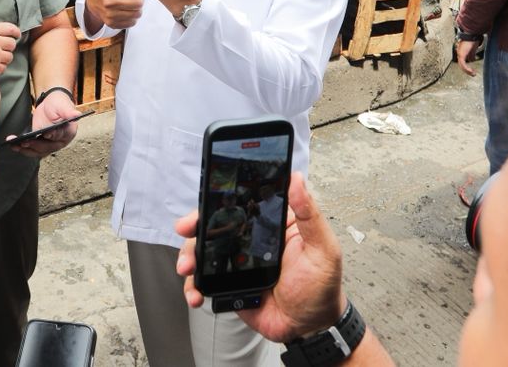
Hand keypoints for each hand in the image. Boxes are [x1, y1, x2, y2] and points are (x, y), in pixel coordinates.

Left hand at [10, 87, 81, 157]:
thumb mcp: (64, 105)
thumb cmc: (59, 104)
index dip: (52, 136)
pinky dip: (22, 148)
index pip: (60, 136)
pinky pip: (31, 149)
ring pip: (37, 151)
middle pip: (47, 147)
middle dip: (35, 145)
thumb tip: (76, 114)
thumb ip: (68, 111)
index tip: (45, 134)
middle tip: (25, 141)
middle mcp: (59, 142)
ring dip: (25, 149)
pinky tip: (13, 144)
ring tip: (15, 145)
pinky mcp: (39, 144)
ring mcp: (48, 144)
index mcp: (68, 133)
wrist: (52, 103)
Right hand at [85, 0, 145, 29]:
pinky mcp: (112, 24)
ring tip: (132, 2)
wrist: (93, 0)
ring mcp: (111, 15)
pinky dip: (132, 17)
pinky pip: (132, 23)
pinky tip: (127, 10)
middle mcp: (110, 2)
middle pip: (139, 3)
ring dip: (137, 8)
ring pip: (137, 14)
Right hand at [175, 173, 346, 342]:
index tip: (204, 200)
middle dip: (194, 227)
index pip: (240, 204)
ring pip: (204, 253)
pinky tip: (196, 294)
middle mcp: (250, 240)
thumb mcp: (322, 248)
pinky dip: (194, 287)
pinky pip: (204, 283)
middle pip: (214, 226)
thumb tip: (297, 179)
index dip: (218, 200)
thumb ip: (310, 214)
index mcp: (270, 224)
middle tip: (186, 230)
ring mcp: (236, 263)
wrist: (310, 328)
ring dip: (190, 257)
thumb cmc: (321, 286)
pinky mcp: (228, 286)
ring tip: (188, 268)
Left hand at [455, 38, 479, 76]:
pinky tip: (471, 71)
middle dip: (467, 70)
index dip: (467, 67)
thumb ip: (472, 53)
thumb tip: (472, 59)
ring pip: (462, 65)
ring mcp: (460, 54)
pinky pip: (463, 64)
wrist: (472, 34)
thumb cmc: (472, 39)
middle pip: (462, 64)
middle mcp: (459, 53)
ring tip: (473, 74)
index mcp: (462, 51)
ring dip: (467, 71)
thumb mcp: (473, 48)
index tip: (472, 70)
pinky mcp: (461, 55)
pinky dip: (467, 69)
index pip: (463, 61)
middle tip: (473, 73)